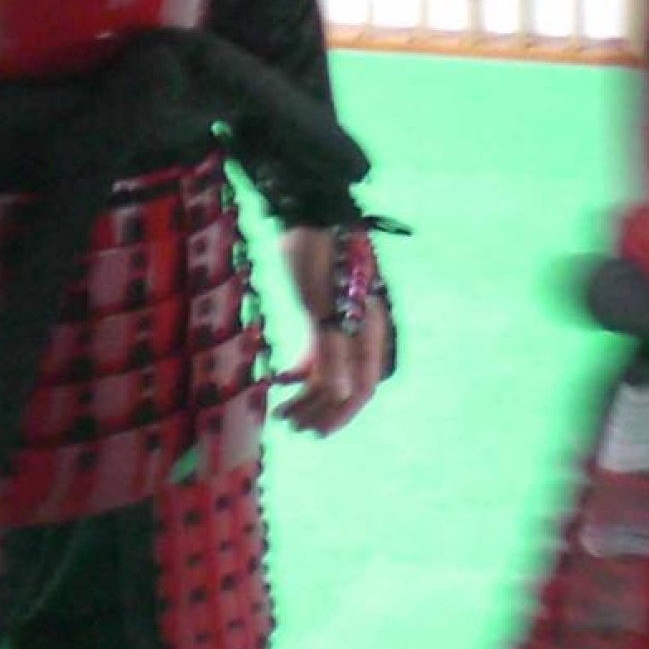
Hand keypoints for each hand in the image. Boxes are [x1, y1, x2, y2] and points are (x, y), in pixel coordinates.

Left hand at [274, 225, 393, 437]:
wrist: (310, 215)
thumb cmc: (318, 257)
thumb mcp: (321, 305)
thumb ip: (332, 350)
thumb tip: (341, 394)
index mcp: (368, 332)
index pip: (361, 386)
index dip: (340, 414)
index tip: (315, 434)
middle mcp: (360, 333)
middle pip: (344, 384)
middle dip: (317, 409)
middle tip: (288, 426)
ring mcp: (343, 323)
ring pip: (329, 371)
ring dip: (306, 394)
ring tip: (280, 411)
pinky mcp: (325, 313)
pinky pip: (318, 352)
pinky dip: (301, 368)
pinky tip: (280, 379)